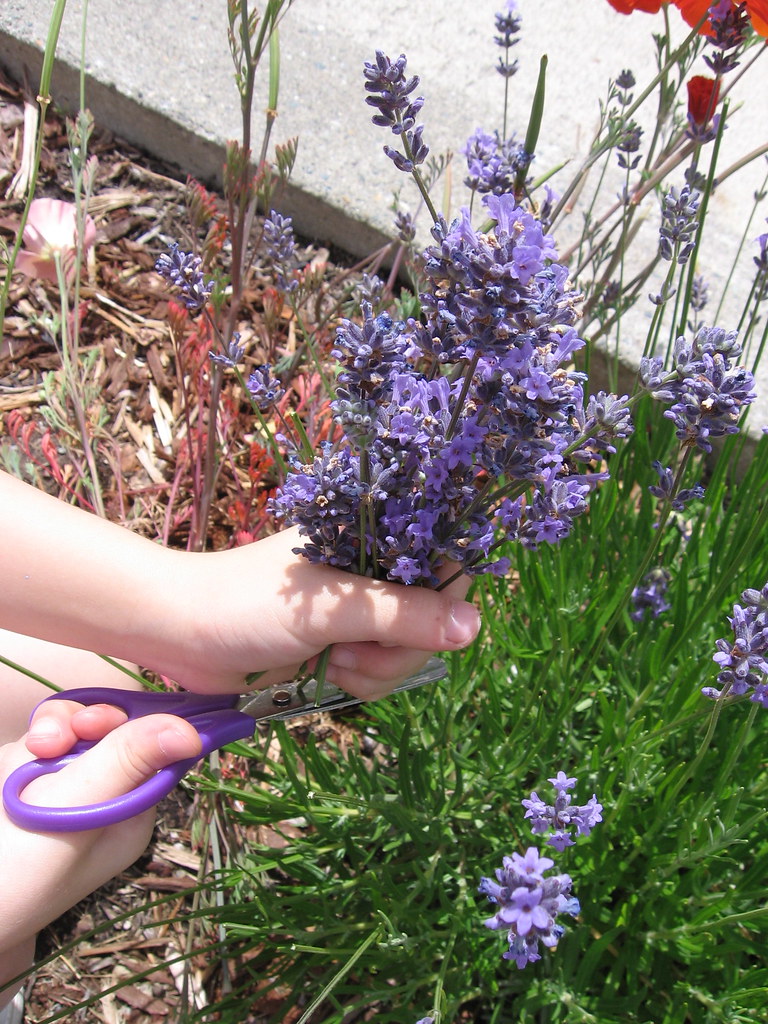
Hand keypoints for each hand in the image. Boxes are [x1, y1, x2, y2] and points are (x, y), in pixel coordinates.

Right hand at [0, 702, 200, 1004]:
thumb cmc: (14, 869)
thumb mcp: (75, 810)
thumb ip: (127, 762)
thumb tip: (193, 733)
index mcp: (130, 815)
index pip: (154, 750)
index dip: (133, 724)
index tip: (102, 721)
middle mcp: (102, 800)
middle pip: (111, 730)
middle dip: (82, 725)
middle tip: (53, 742)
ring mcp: (61, 791)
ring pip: (71, 730)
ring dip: (50, 731)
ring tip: (34, 750)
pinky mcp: (25, 783)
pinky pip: (37, 744)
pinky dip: (24, 749)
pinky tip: (8, 771)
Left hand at [165, 527, 480, 694]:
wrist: (181, 634)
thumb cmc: (247, 603)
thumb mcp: (331, 606)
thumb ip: (403, 614)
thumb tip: (475, 626)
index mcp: (372, 537)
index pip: (443, 555)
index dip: (448, 591)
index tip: (424, 620)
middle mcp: (371, 570)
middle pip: (434, 615)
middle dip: (400, 647)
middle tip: (355, 647)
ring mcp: (358, 611)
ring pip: (409, 652)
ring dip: (375, 669)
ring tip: (330, 660)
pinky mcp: (343, 644)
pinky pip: (381, 672)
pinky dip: (359, 681)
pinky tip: (323, 673)